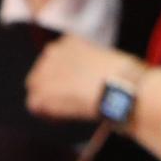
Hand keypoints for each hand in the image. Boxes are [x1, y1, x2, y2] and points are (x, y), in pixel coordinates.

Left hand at [26, 34, 143, 120]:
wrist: (123, 87)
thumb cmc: (125, 75)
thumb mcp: (108, 59)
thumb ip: (91, 64)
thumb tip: (94, 78)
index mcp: (70, 42)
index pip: (56, 59)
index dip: (66, 74)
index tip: (76, 85)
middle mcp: (53, 53)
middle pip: (42, 73)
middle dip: (54, 86)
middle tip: (71, 100)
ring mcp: (44, 73)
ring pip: (36, 89)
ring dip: (49, 100)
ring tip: (68, 110)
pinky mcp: (41, 94)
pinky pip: (35, 106)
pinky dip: (47, 114)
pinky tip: (63, 118)